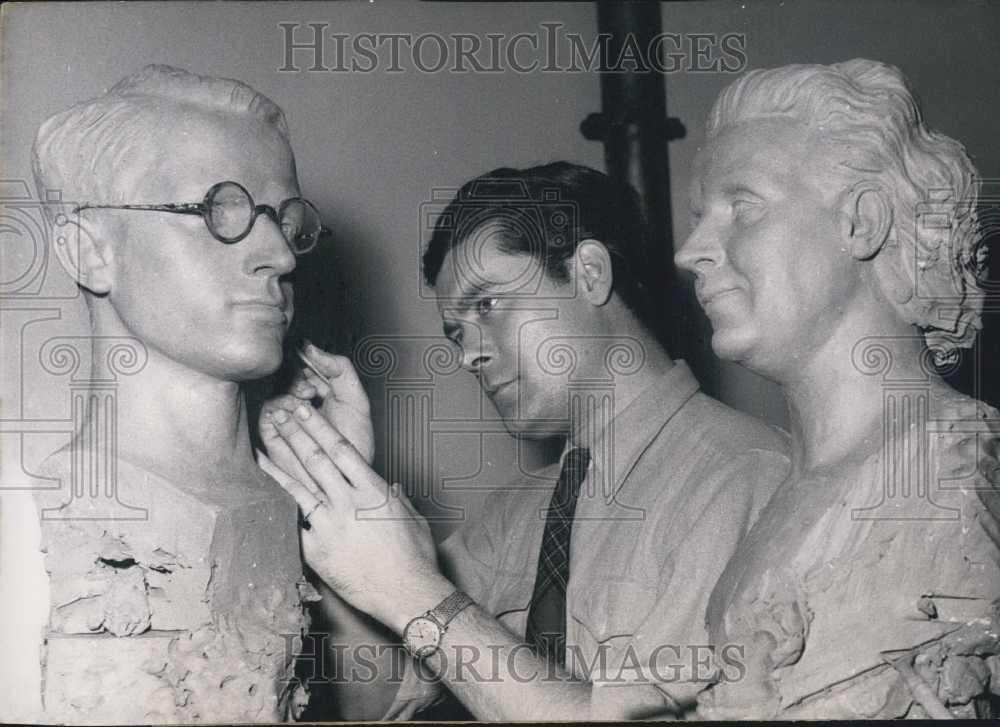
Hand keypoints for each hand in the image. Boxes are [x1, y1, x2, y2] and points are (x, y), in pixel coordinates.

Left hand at [258, 403, 450, 632]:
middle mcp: (349, 503)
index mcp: (373, 490)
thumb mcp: (413, 519)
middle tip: (276, 414)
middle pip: (315, 460)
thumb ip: (399, 499)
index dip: (318, 427)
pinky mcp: (317, 550)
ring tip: (261, 443)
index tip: (303, 410)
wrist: (407, 593)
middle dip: (294, 434)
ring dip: (278, 462)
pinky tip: (262, 493)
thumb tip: (393, 488)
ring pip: (298, 486)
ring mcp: (330, 526)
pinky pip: (294, 524)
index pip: (340, 449)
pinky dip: (278, 506)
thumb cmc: (416, 558)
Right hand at [260, 342, 374, 465]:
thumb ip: (340, 367)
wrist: (348, 472)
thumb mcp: (356, 398)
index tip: (312, 360)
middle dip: (297, 374)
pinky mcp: (274, 431)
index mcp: (319, 388)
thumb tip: (310, 346)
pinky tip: (296, 410)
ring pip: (275, 389)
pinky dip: (281, 406)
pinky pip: (268, 411)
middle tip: (311, 385)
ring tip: (308, 398)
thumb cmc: (354, 440)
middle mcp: (299, 399)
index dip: (305, 359)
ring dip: (290, 389)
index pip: (303, 363)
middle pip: (286, 373)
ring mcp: (286, 415)